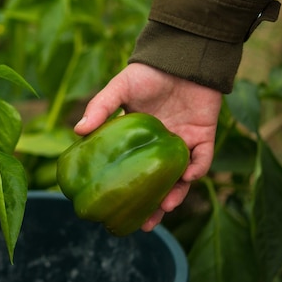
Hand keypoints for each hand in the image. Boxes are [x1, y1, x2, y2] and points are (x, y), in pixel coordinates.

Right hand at [74, 63, 221, 230]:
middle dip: (152, 206)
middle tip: (144, 225)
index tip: (112, 208)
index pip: (130, 170)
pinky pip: (202, 160)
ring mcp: (182, 142)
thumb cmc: (148, 72)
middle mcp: (159, 145)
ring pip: (179, 178)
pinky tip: (187, 179)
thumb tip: (77, 130)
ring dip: (175, 194)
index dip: (123, 189)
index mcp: (138, 138)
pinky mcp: (204, 137)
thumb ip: (101, 107)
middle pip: (155, 182)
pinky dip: (196, 170)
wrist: (182, 56)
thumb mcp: (120, 88)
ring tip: (164, 207)